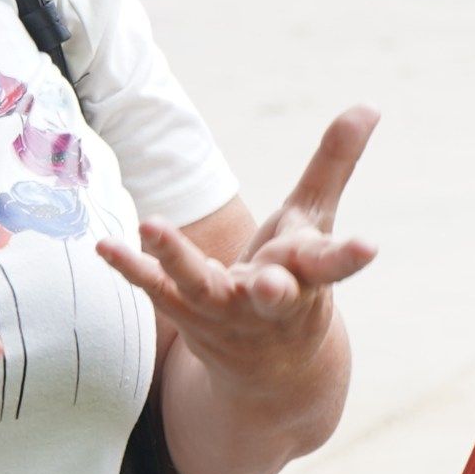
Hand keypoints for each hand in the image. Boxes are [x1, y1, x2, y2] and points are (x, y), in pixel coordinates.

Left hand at [100, 106, 379, 386]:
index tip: (368, 248)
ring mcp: (225, 312)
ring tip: (152, 227)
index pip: (332, 266)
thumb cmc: (297, 278)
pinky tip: (105, 246)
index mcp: (309, 276)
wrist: (270, 369)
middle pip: (273, 295)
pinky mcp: (187, 314)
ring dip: (178, 260)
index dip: (348, 257)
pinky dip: (131, 269)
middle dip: (273, 290)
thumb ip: (334, 164)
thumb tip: (369, 104)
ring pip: (202, 289)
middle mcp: (270, 302)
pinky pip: (157, 291)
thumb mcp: (316, 222)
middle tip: (269, 284)